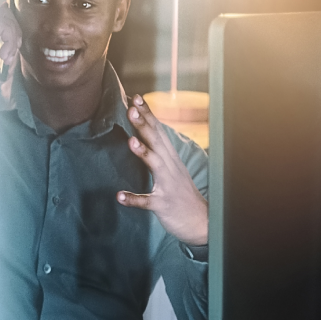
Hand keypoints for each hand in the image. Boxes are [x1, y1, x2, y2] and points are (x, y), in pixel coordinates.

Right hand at [0, 7, 21, 101]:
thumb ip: (6, 53)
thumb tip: (16, 54)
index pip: (3, 16)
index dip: (13, 31)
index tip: (12, 51)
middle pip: (8, 15)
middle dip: (16, 33)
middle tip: (12, 54)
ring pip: (9, 22)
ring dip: (12, 42)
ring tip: (6, 58)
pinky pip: (6, 26)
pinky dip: (9, 42)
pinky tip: (3, 56)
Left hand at [115, 94, 208, 247]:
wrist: (201, 222)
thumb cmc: (182, 193)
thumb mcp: (172, 169)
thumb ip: (159, 153)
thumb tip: (144, 134)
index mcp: (171, 159)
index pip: (159, 131)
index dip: (148, 115)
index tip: (136, 97)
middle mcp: (171, 168)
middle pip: (157, 142)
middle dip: (144, 124)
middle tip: (130, 108)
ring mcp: (167, 186)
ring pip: (155, 166)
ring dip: (143, 152)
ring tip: (130, 141)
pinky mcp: (163, 205)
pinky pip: (147, 202)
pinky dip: (133, 199)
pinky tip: (120, 196)